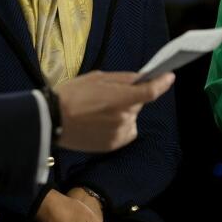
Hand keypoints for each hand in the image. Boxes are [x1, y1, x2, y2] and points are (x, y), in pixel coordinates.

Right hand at [55, 70, 174, 151]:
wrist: (52, 120)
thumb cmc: (72, 94)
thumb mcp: (97, 78)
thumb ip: (122, 79)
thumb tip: (141, 79)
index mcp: (120, 99)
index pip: (150, 92)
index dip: (162, 83)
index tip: (169, 77)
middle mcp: (124, 118)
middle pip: (137, 104)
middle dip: (129, 97)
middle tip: (108, 94)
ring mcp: (120, 133)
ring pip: (131, 118)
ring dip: (123, 112)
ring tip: (99, 111)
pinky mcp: (114, 145)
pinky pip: (124, 131)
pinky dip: (117, 125)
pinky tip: (99, 122)